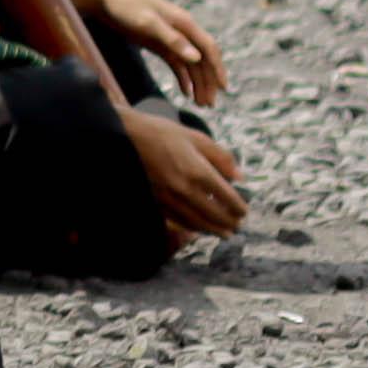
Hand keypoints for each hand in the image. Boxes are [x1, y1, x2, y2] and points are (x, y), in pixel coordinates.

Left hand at [63, 0, 223, 102]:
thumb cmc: (126, 6)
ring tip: (201, 104)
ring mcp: (170, 37)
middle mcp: (181, 30)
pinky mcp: (158, 43)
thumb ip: (172, 40)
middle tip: (208, 105)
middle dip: (208, 81)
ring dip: (197, 83)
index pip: (208, 48)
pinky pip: (176, 63)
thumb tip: (197, 58)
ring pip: (190, 64)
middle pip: (201, 59)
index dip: (218, 68)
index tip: (224, 88)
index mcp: (184, 23)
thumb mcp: (148, 23)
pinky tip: (185, 93)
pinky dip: (183, 78)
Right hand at [122, 107, 250, 238]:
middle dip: (228, 222)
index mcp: (198, 171)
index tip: (244, 211)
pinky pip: (179, 221)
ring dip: (213, 230)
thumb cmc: (160, 133)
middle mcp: (185, 189)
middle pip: (214, 214)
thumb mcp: (194, 137)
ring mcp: (169, 199)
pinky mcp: (156, 203)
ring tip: (224, 234)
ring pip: (197, 222)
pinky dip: (193, 228)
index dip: (238, 207)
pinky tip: (199, 229)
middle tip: (237, 226)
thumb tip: (239, 176)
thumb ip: (220, 157)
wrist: (123, 139)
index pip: (226, 197)